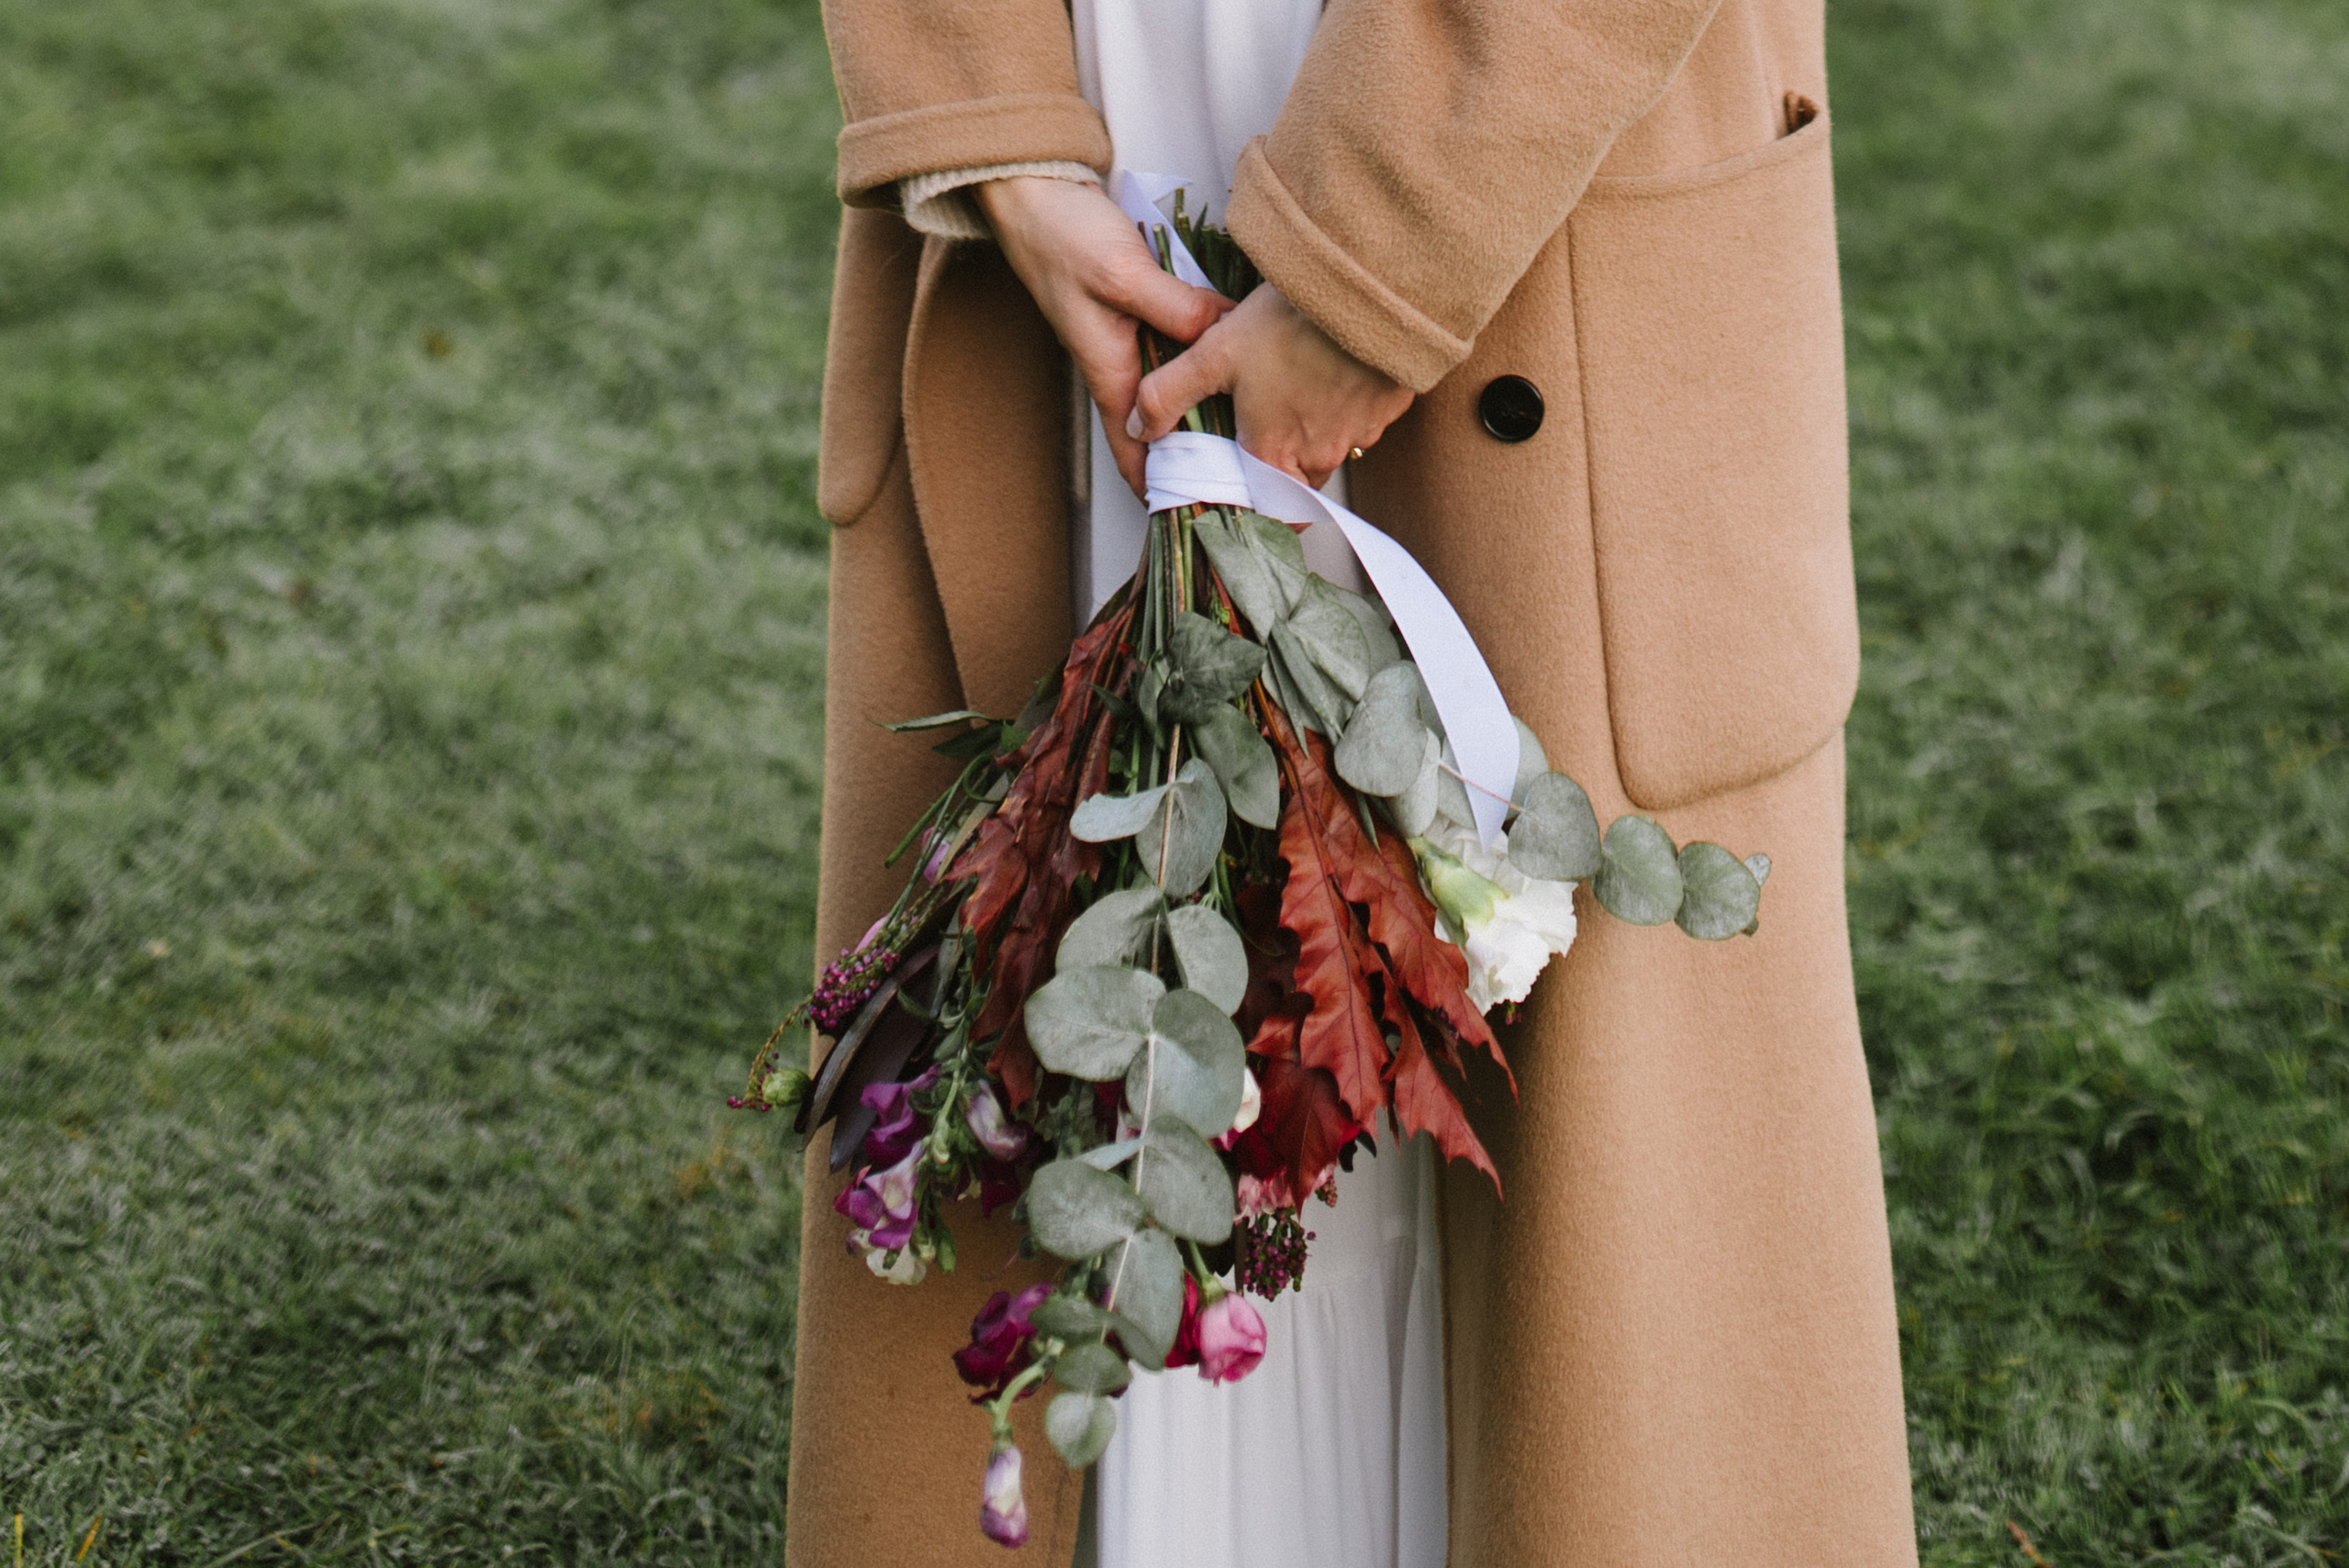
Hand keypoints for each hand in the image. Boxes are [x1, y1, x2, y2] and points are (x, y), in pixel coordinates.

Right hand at [975, 176, 1231, 496]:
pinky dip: (1208, 357)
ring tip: (1265, 422)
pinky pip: (1182, 347)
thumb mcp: (1123, 275)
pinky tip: (1246, 353)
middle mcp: (1123, 365)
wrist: (1035, 192)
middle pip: (1166, 428)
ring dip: (1213, 405)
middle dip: (1205, 455)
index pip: (1135, 454)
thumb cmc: (1063, 236)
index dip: (1167, 489)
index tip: (1210, 513)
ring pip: (1179, 388)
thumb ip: (1176, 309)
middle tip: (1258, 472)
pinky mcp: (1146, 311)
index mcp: (1110, 373)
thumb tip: (1227, 336)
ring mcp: (1135, 339)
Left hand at [1128, 285, 1413, 488]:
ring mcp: (1362, 431)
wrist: (1369, 289)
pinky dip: (1344, 402)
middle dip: (1279, 464)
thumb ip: (1169, 394)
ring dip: (1312, 428)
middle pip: (1297, 479)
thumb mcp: (1214, 353)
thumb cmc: (1291, 324)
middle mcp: (1323, 454)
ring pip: (1330, 445)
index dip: (1255, 509)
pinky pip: (1361, 415)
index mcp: (1277, 454)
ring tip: (1292, 387)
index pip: (1268, 512)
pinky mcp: (1388, 404)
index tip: (1241, 494)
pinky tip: (1328, 368)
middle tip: (1259, 429)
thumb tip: (1138, 428)